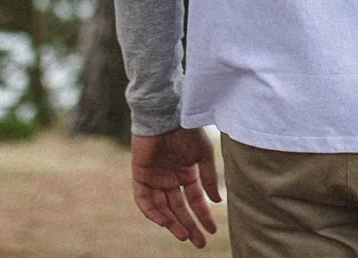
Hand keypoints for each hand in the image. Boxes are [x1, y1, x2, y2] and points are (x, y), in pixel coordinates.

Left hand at [130, 125, 222, 247]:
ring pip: (163, 208)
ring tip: (184, 235)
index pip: (195, 200)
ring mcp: (155, 179)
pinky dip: (153, 212)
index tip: (212, 231)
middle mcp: (171, 179)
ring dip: (172, 223)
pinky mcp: (140, 176)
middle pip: (179, 209)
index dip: (203, 216)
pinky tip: (165, 221)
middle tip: (198, 243)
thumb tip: (217, 201)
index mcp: (187, 173)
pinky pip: (144, 200)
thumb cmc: (187, 132)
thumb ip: (209, 178)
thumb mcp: (203, 156)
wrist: (167, 115)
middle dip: (189, 226)